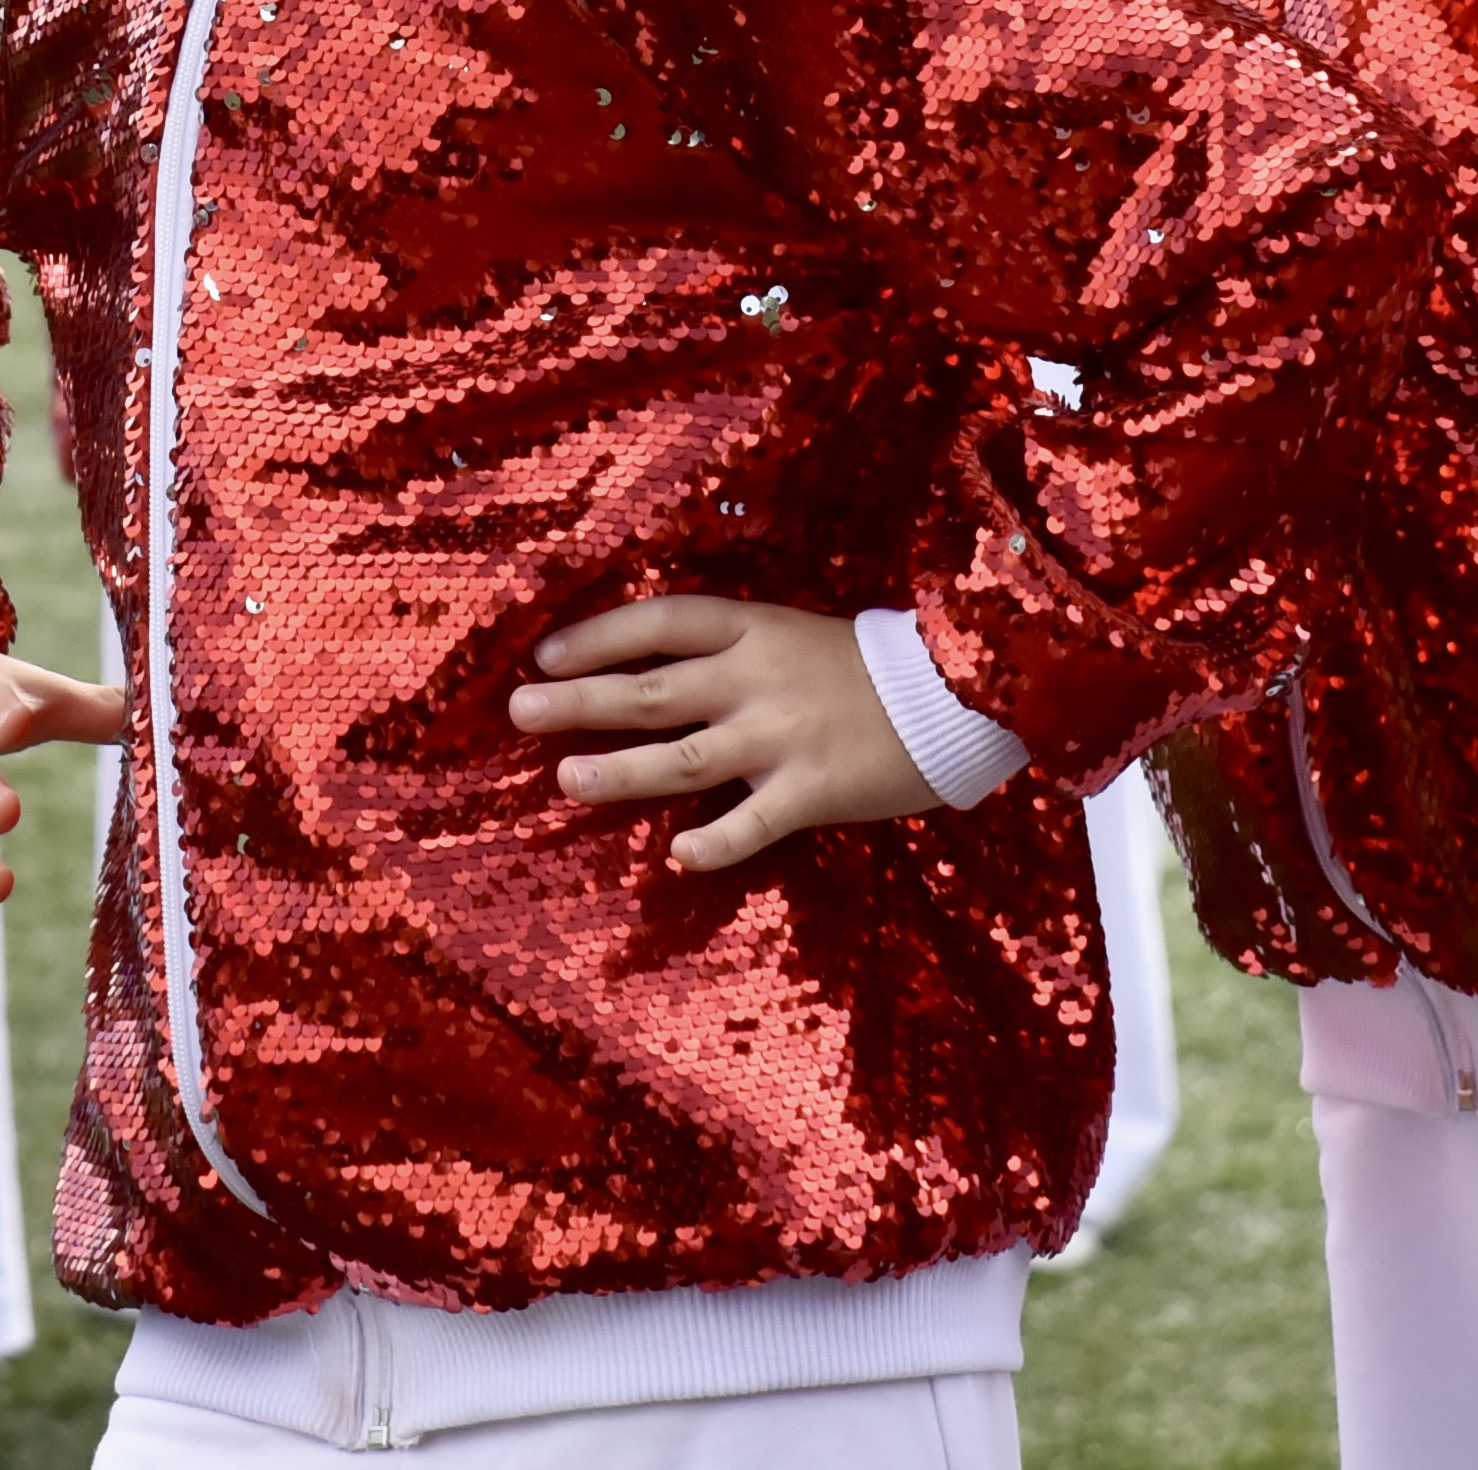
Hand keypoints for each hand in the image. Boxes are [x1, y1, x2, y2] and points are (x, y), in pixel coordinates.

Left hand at [513, 595, 941, 869]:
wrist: (958, 696)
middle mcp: (757, 678)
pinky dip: (713, 842)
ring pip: (684, 756)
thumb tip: (655, 678)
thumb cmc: (871, 668)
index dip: (599, 635)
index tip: (544, 654)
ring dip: (620, 770)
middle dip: (582, 700)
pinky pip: (752, 824)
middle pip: (653, 688)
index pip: (660, 622)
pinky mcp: (814, 790)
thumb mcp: (795, 637)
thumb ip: (734, 657)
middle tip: (519, 710)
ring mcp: (783, 736)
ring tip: (566, 779)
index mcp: (754, 629)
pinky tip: (676, 855)